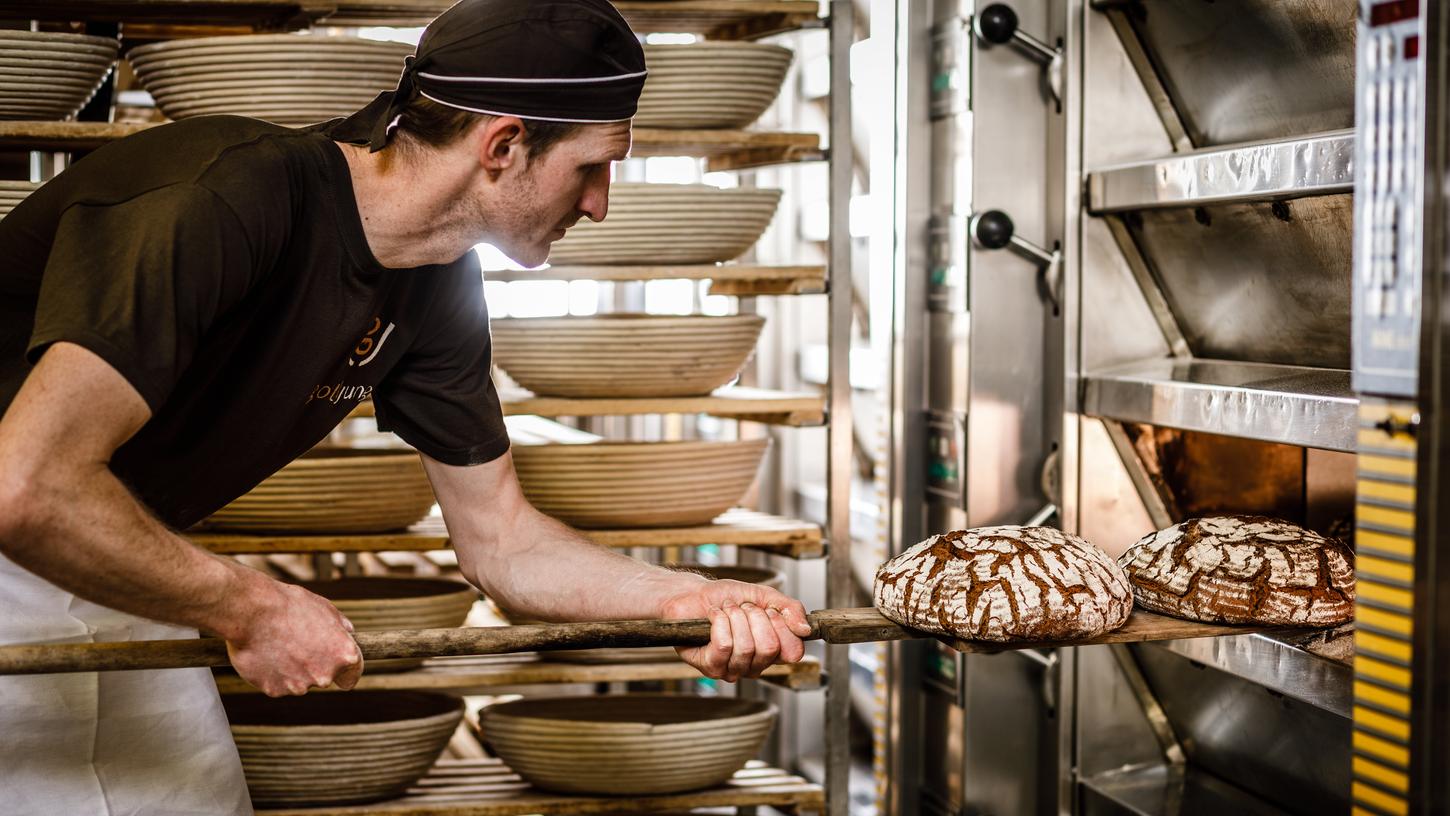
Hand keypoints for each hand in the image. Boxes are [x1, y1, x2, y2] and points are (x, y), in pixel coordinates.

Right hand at [222, 578, 362, 696]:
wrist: (253, 611)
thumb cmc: (291, 605)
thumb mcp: (325, 608)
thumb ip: (340, 626)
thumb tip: (349, 633)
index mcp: (344, 656)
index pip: (352, 676)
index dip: (345, 669)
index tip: (335, 663)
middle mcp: (325, 676)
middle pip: (323, 677)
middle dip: (315, 664)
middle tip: (297, 642)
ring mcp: (299, 686)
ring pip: (299, 681)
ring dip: (292, 669)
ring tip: (279, 644)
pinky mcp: (274, 690)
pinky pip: (277, 683)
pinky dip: (272, 672)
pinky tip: (266, 653)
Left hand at [660, 579, 811, 682]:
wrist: (693, 594)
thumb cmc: (726, 597)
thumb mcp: (764, 596)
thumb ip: (789, 608)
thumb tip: (806, 629)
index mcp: (772, 652)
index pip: (793, 652)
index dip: (781, 625)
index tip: (768, 610)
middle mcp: (755, 666)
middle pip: (769, 648)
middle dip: (755, 617)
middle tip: (742, 608)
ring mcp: (733, 669)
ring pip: (745, 647)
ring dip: (734, 617)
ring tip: (726, 610)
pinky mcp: (710, 667)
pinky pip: (723, 647)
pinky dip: (719, 622)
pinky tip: (714, 616)